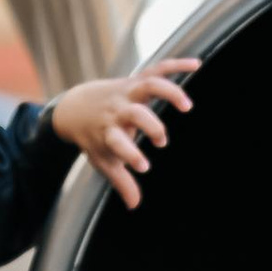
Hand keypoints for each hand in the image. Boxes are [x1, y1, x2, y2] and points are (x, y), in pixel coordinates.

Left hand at [49, 55, 199, 209]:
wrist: (75, 107)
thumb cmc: (93, 138)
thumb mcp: (103, 161)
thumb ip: (121, 181)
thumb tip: (135, 206)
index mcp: (108, 131)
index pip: (117, 143)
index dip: (130, 154)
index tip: (144, 167)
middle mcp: (118, 110)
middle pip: (134, 113)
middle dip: (151, 126)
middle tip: (162, 141)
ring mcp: (126, 93)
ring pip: (148, 85)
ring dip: (168, 92)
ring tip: (186, 105)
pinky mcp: (135, 80)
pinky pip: (157, 68)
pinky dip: (176, 64)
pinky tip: (196, 64)